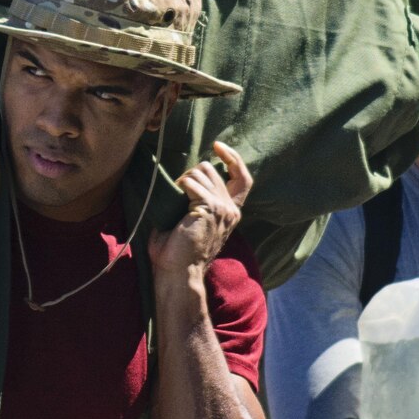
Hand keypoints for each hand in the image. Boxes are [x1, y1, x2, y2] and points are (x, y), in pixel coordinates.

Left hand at [148, 141, 251, 278]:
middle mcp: (230, 210)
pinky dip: (181, 185)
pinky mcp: (210, 209)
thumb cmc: (177, 251)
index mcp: (230, 212)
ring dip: (183, 179)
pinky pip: (192, 184)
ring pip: (201, 172)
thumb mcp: (193, 220)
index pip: (243, 178)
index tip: (218, 146)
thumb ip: (196, 200)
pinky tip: (175, 198)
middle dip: (190, 173)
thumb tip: (185, 178)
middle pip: (210, 169)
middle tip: (177, 190)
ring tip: (174, 198)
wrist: (178, 272)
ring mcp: (222, 209)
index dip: (233, 158)